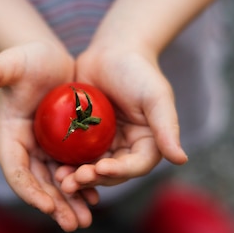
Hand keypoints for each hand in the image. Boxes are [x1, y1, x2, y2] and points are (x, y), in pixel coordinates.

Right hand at [0, 41, 97, 231]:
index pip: (16, 170)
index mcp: (9, 137)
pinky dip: (83, 185)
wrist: (47, 57)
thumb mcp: (11, 63)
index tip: (47, 206)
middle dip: (55, 206)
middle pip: (38, 184)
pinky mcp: (62, 146)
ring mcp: (44, 149)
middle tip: (73, 225)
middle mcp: (25, 148)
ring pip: (57, 183)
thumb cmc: (27, 58)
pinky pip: (72, 171)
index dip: (29, 190)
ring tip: (86, 220)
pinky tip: (97, 197)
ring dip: (70, 203)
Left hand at [56, 47, 187, 193]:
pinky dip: (64, 163)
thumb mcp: (156, 97)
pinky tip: (51, 166)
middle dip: (92, 179)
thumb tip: (181, 160)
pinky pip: (73, 155)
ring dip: (76, 178)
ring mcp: (103, 146)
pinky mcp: (83, 140)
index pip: (135, 166)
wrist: (112, 52)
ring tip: (60, 179)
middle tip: (72, 180)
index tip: (100, 169)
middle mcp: (126, 151)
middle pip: (110, 174)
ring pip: (90, 169)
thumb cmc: (138, 71)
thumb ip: (167, 128)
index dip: (119, 172)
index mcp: (147, 146)